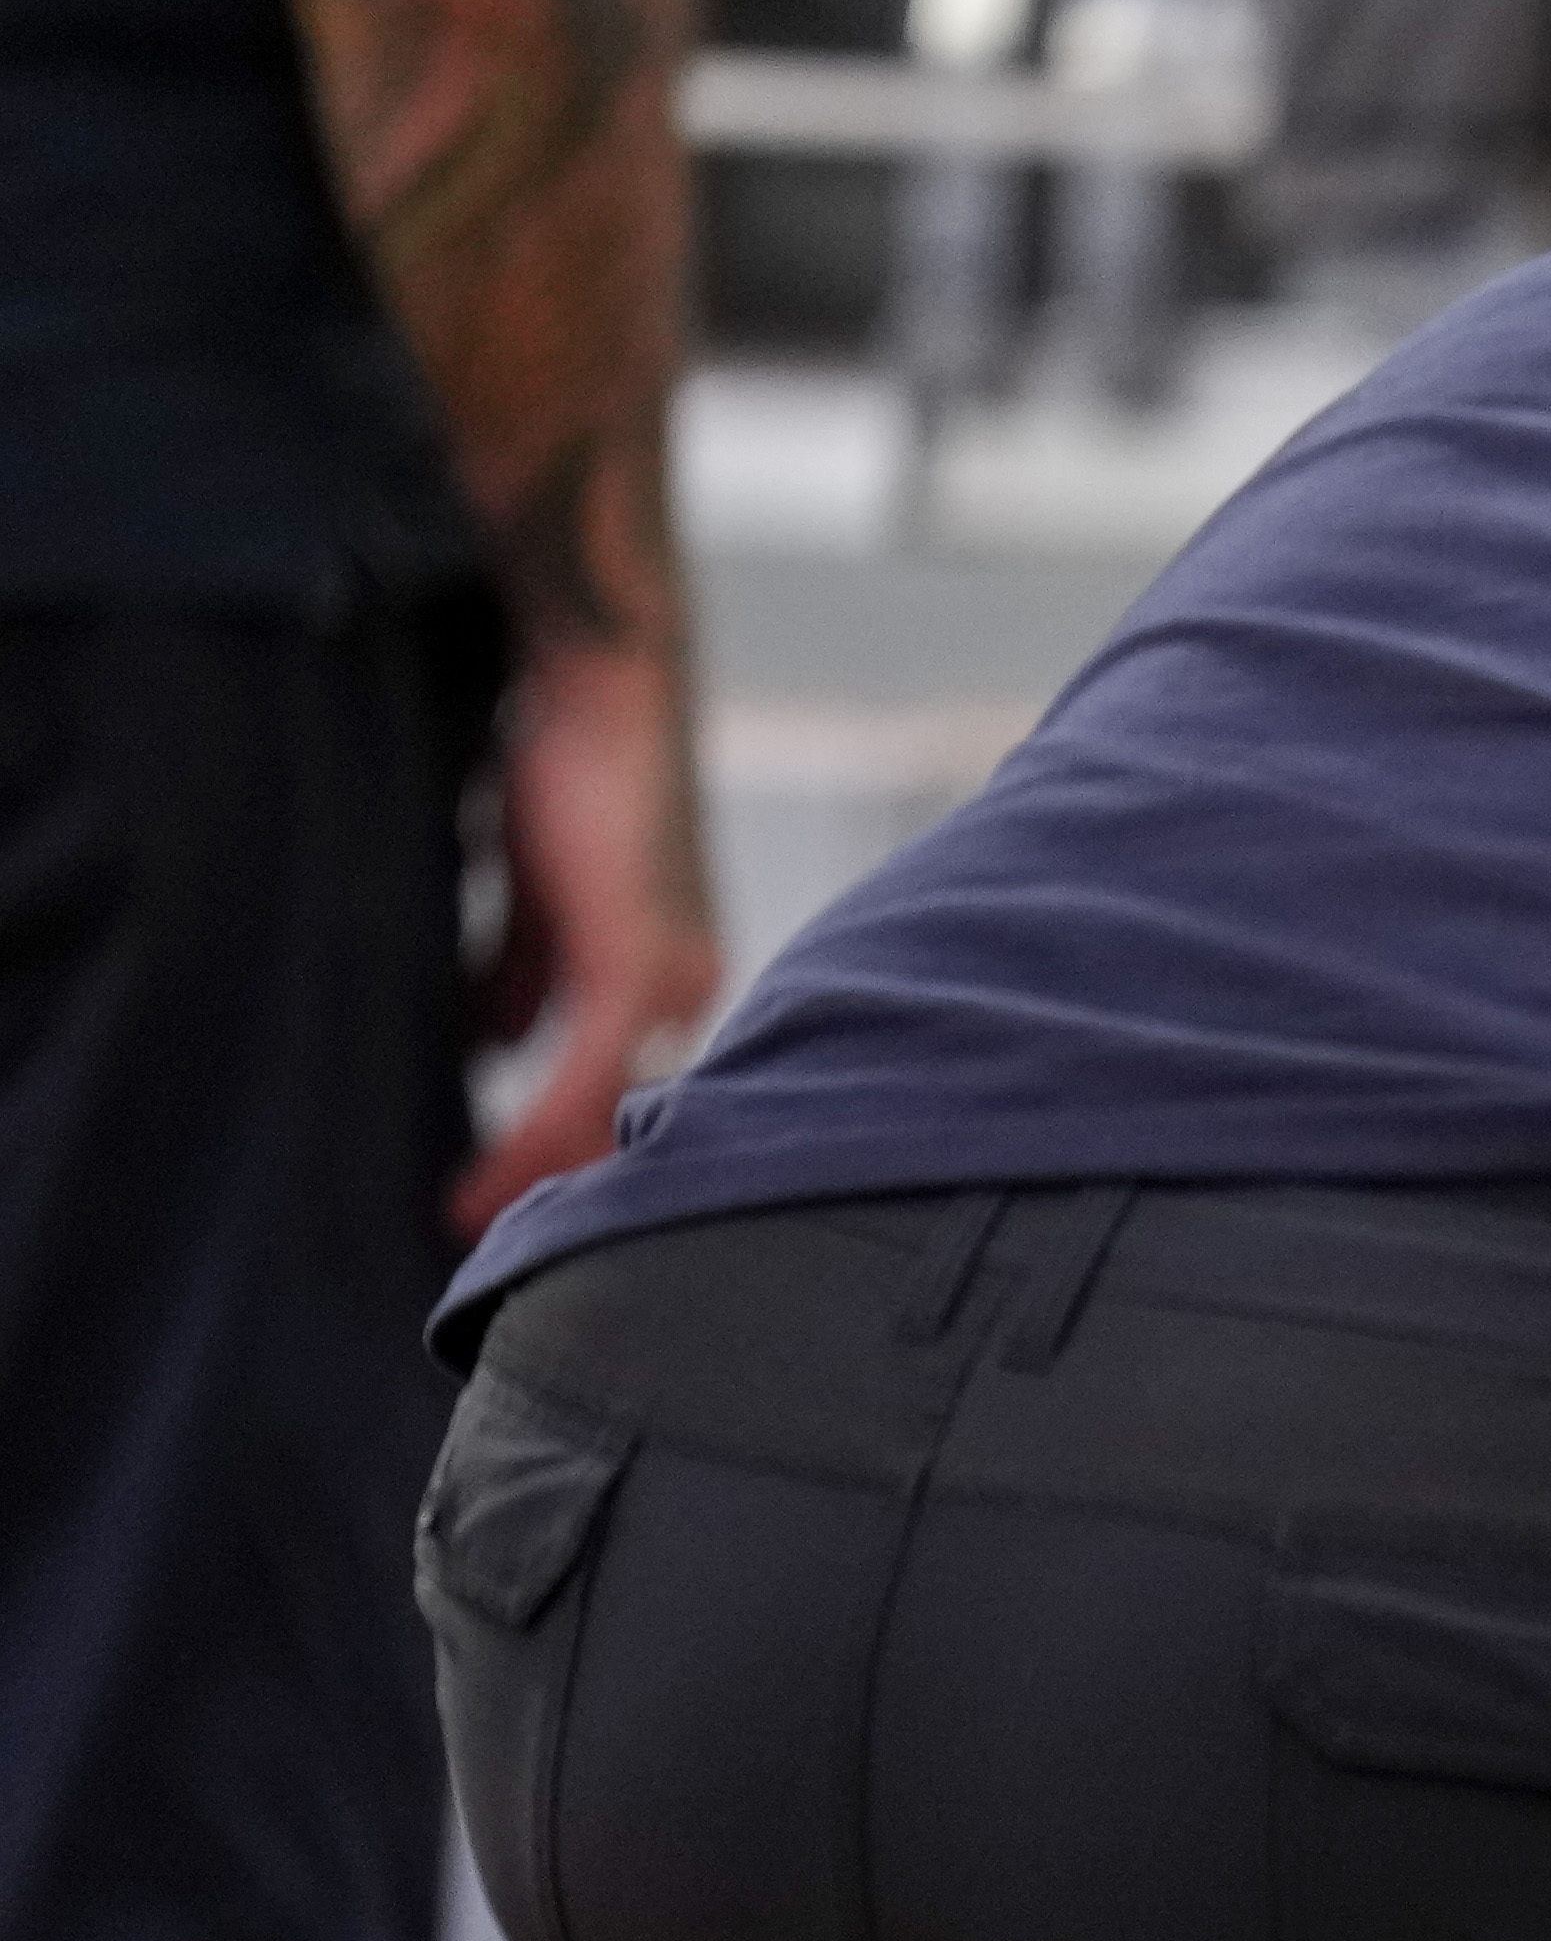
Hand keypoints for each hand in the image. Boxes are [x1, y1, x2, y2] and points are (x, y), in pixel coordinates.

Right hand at [454, 637, 713, 1234]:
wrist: (603, 686)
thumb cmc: (571, 777)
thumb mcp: (536, 898)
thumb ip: (520, 969)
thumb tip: (487, 1040)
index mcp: (665, 984)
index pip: (624, 1100)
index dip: (569, 1159)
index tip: (513, 1216)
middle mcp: (685, 993)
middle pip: (627, 1125)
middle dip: (562, 1191)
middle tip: (496, 1254)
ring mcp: (671, 982)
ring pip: (608, 1114)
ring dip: (541, 1177)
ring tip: (475, 1230)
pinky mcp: (638, 961)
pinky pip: (590, 1076)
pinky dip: (542, 1134)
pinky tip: (494, 1182)